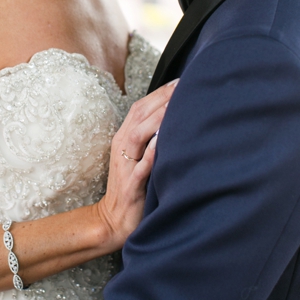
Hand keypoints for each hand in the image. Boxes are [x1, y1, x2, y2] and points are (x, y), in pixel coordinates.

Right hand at [95, 79, 176, 248]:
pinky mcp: (131, 184)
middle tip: (185, 84)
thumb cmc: (134, 188)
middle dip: (162, 97)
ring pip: (139, 134)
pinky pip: (142, 165)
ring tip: (177, 105)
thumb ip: (151, 139)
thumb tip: (175, 120)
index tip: (183, 80)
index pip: (142, 107)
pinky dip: (151, 152)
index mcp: (125, 137)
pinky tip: (163, 142)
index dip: (161, 92)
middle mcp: (122, 145)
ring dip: (157, 118)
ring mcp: (126, 163)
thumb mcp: (140, 158)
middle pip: (140, 114)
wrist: (114, 220)